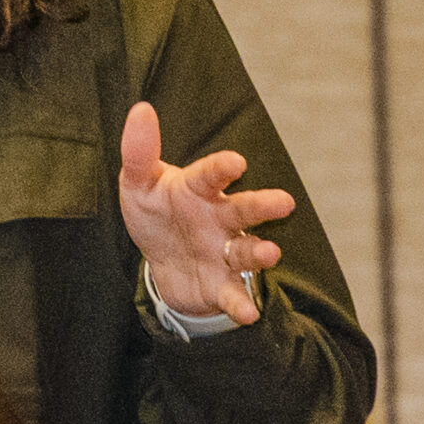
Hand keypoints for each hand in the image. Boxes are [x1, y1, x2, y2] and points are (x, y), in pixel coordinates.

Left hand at [118, 101, 292, 325]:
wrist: (162, 260)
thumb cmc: (156, 212)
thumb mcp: (139, 183)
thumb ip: (139, 152)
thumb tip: (141, 109)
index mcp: (199, 190)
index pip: (211, 175)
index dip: (222, 168)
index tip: (236, 162)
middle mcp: (219, 219)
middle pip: (243, 210)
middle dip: (263, 206)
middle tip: (285, 202)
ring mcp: (223, 252)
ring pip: (245, 252)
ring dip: (259, 253)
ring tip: (271, 254)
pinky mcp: (220, 285)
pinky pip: (232, 294)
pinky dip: (241, 304)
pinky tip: (249, 314)